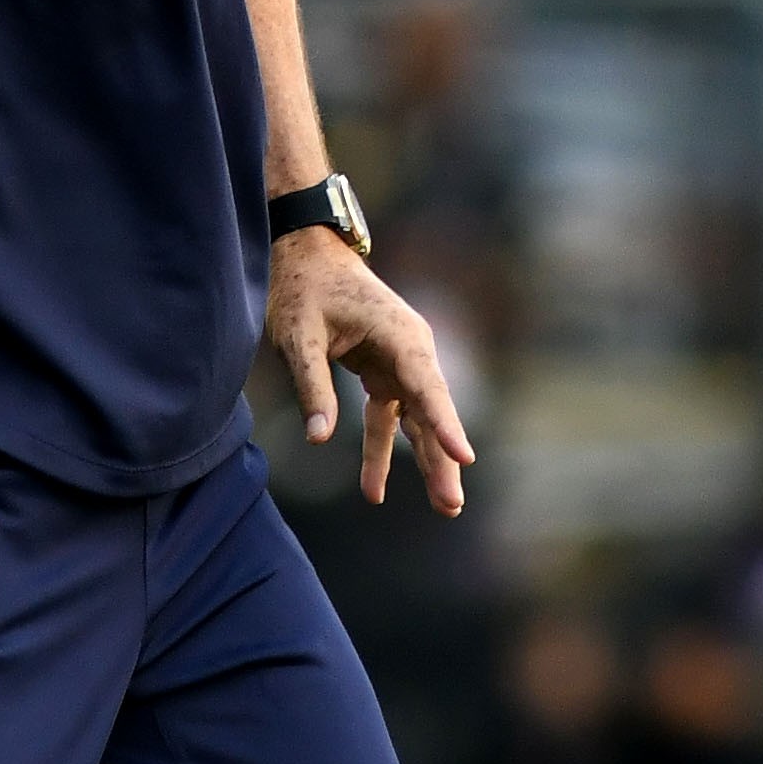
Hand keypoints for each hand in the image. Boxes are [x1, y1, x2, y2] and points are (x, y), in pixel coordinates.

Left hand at [269, 231, 475, 515]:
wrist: (309, 255)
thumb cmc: (304, 288)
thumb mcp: (299, 336)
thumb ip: (312, 386)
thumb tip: (319, 439)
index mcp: (399, 334)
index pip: (427, 387)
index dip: (444, 425)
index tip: (463, 457)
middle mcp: (410, 349)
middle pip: (431, 411)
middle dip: (442, 459)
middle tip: (451, 505)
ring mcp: (401, 362)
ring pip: (418, 420)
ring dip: (426, 461)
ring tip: (444, 508)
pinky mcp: (384, 372)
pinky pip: (390, 418)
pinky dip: (386, 451)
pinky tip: (375, 491)